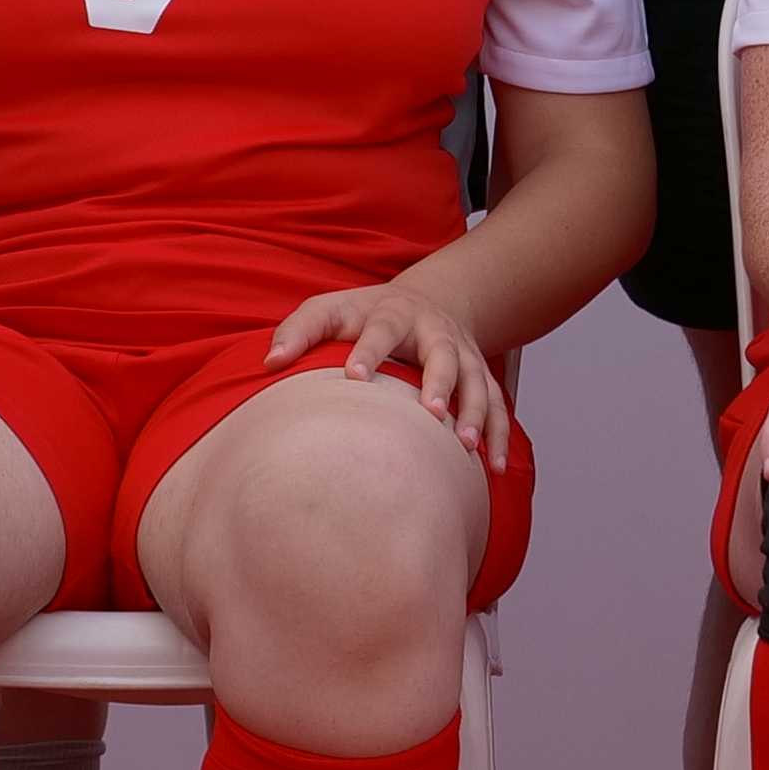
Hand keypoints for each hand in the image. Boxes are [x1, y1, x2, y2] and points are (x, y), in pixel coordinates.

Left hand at [269, 281, 518, 464]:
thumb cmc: (367, 314)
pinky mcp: (480, 374)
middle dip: (440, 381)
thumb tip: (269, 362)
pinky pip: (498, 404)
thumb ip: (298, 330)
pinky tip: (492, 468)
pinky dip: (499, 434)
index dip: (368, 350)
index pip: (380, 329)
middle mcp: (434, 330)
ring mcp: (463, 352)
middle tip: (431, 413)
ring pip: (477, 380)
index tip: (354, 377)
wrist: (428, 300)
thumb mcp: (329, 309)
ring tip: (466, 446)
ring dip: (475, 412)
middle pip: (443, 352)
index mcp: (393, 313)